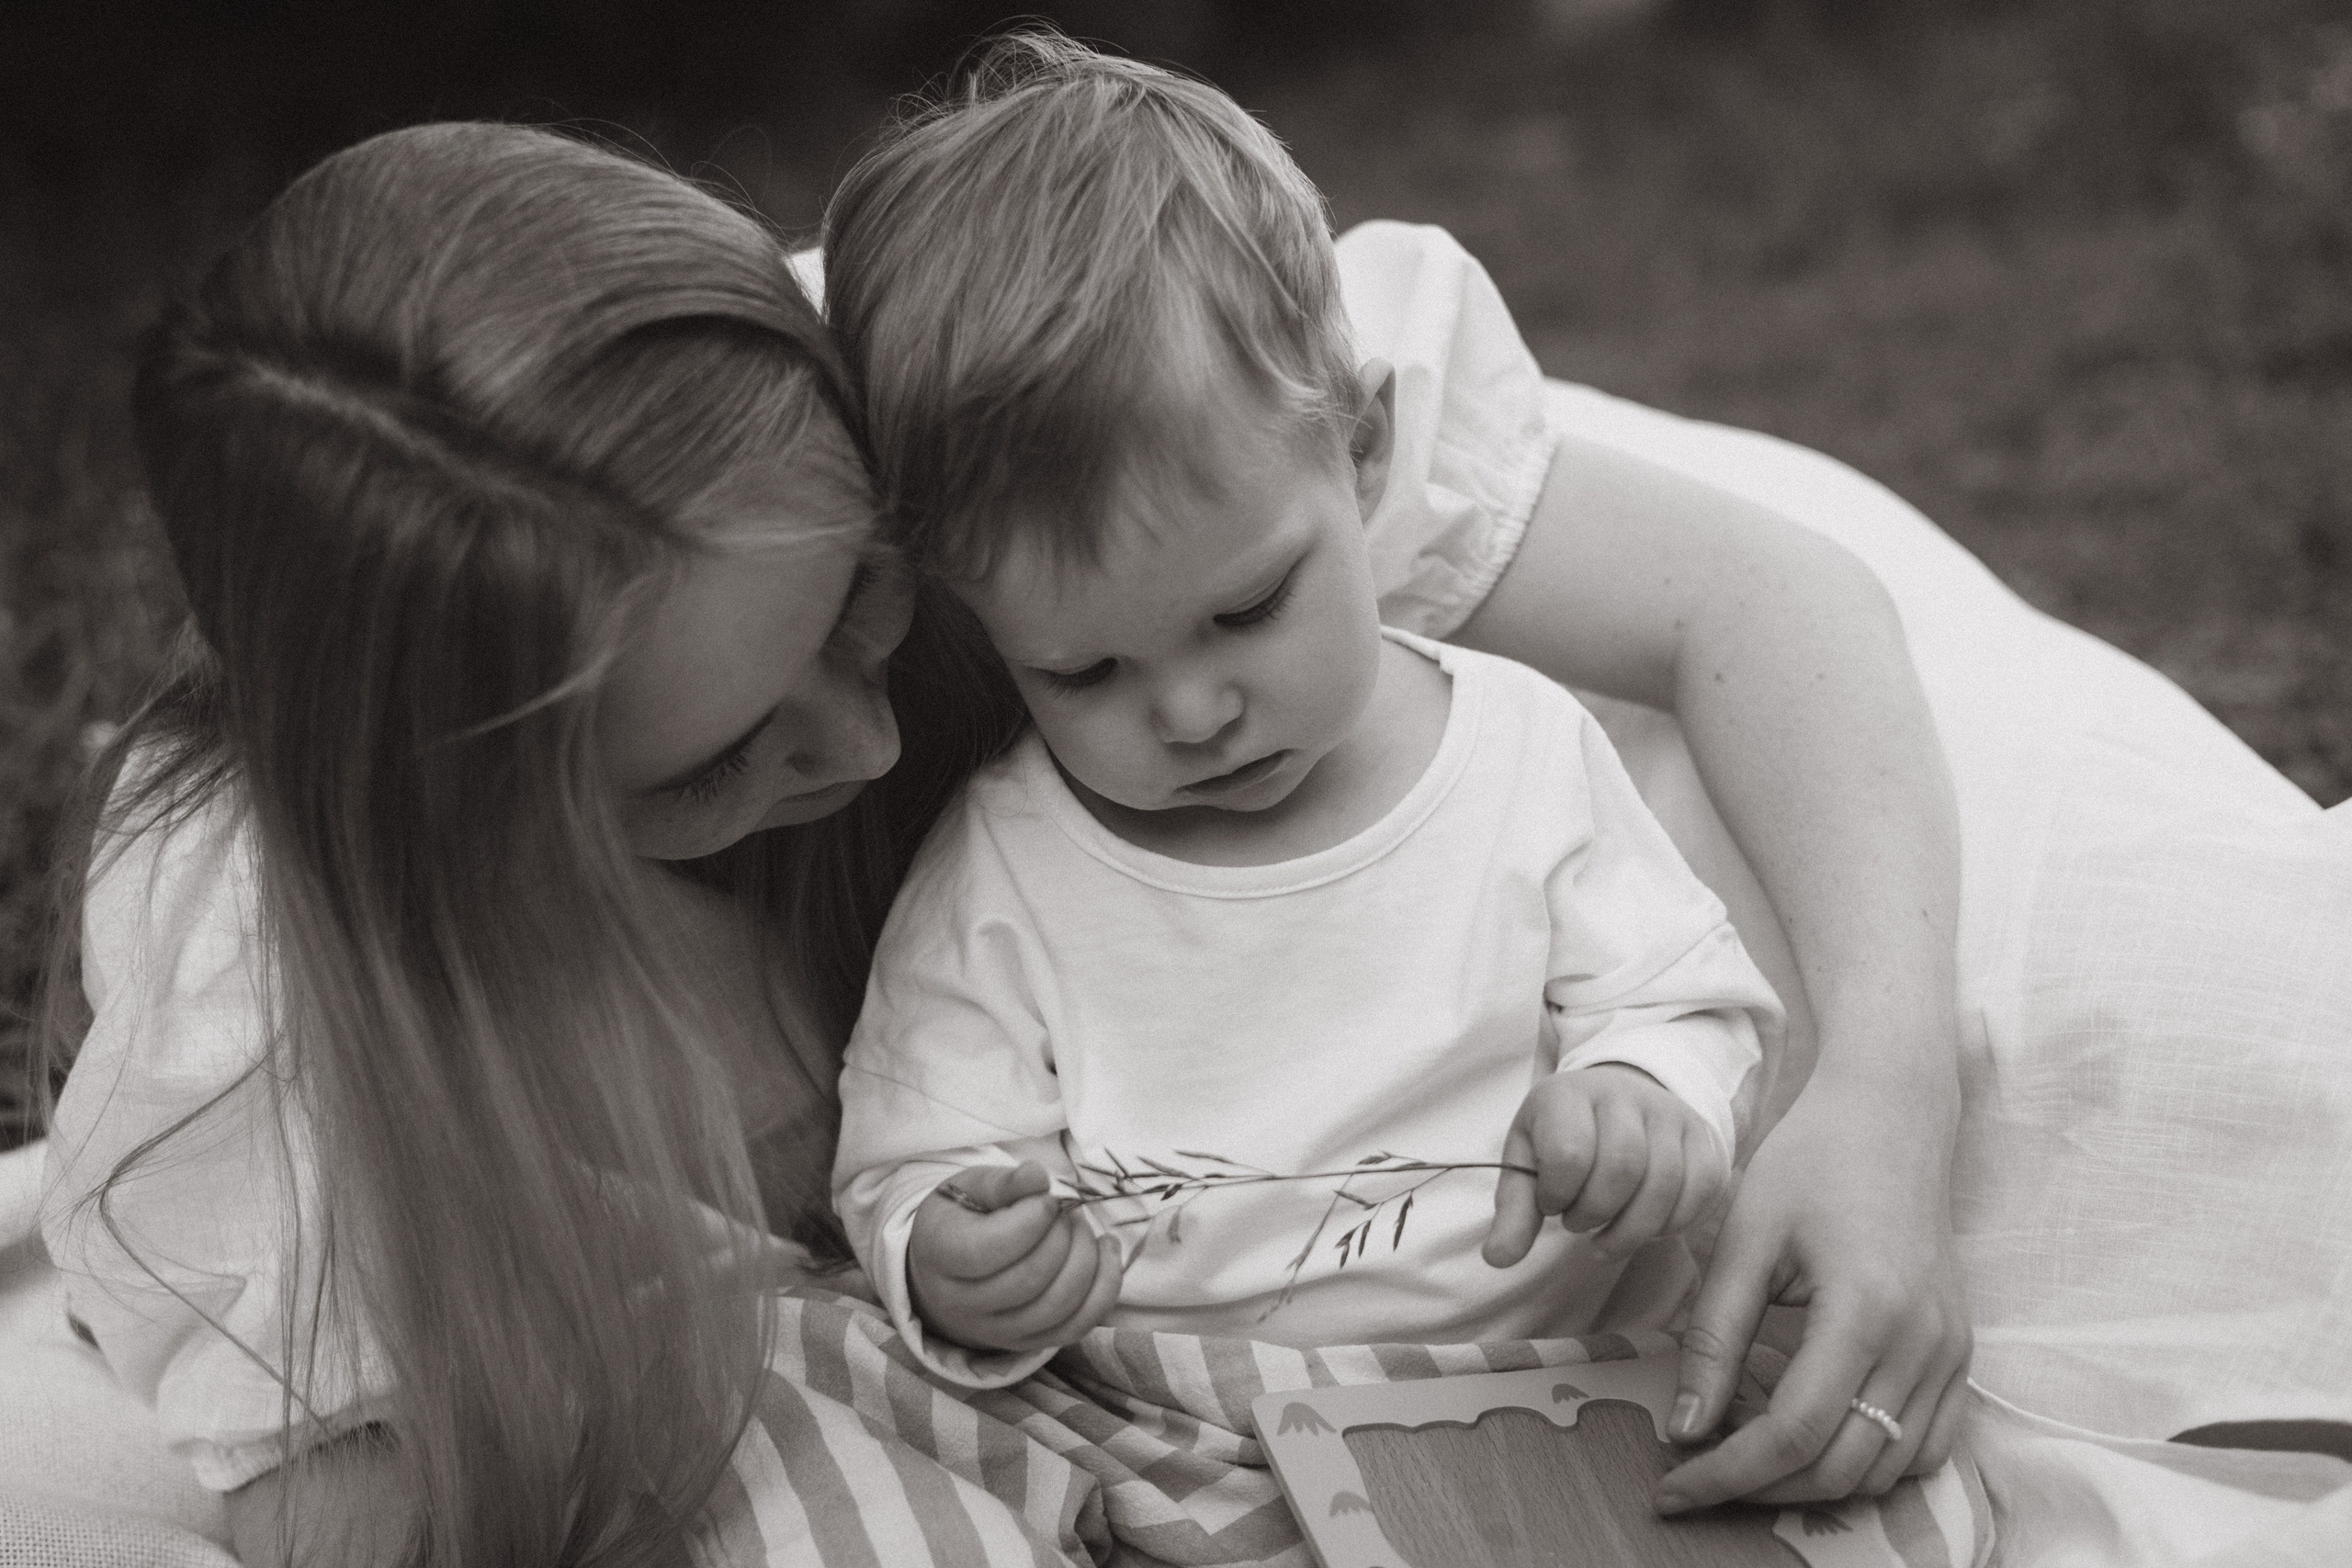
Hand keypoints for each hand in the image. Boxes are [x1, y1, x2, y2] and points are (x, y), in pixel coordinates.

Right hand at [907, 1162, 1123, 1354]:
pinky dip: (1104, 1287)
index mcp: (940, 1255)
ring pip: (1057, 1307)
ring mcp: (996, 1331)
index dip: (1032, 1219)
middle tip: (1066, 1211)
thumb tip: (1036, 1177)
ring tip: (1081, 1229)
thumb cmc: (964, 1219)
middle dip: (1063, 1237)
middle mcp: (962, 1304)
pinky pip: (1077, 1326)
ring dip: (1086, 1259)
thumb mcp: (972, 1188)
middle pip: (1029, 1280)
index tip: (1048, 1199)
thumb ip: (1004, 1182)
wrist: (950, 1270)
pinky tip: (1105, 1251)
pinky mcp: (1028, 1342)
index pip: (991, 1248)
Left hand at [1483, 1064, 1730, 1267]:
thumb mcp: (1528, 1161)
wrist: (1619, 1098)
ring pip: (1664, 1184)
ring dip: (1632, 1229)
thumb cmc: (1564, 1136)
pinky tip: (1644, 1226)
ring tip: (1607, 1234)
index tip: (1550, 1202)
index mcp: (1569, 1094)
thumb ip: (1514, 1210)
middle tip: (1578, 1221)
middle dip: (1595, 1213)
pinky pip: (1701, 1191)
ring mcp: (1671, 1114)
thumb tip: (1497, 1259)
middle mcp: (1624, 1095)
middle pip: (1623, 1168)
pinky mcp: (1704, 1139)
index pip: (1569, 1153)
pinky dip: (1670, 1225)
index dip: (1556, 1195)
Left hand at [1655, 1069, 1971, 1513]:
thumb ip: (1713, 1339)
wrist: (1889, 1118)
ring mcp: (1951, 1351)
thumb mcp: (1743, 1241)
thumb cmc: (1809, 1164)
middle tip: (1696, 1478)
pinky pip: (1925, 1446)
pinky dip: (1868, 1463)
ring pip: (1886, 1469)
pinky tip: (1812, 1443)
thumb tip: (1685, 1429)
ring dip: (1812, 1483)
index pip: (1792, 1433)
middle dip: (1760, 1489)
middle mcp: (1922, 1343)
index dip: (1726, 1474)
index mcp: (1865, 1309)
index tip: (1671, 1490)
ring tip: (1745, 1458)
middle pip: (1840, 1466)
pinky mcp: (1960, 1352)